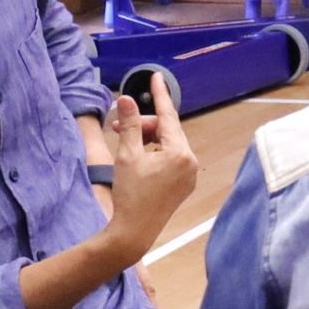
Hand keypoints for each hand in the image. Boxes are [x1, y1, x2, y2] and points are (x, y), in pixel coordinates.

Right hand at [98, 91, 197, 254]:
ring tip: (125, 144)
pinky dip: (154, 152)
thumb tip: (127, 99)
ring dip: (147, 139)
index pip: (168, 115)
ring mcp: (189, 175)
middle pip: (166, 131)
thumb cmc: (130, 194)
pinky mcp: (184, 184)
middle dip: (143, 126)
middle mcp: (191, 162)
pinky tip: (138, 156)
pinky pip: (171, 158)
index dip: (159, 95)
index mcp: (180, 153)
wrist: (133, 232)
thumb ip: (129, 124)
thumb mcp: (127, 155)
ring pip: (168, 144)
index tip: (156, 76)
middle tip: (118, 126)